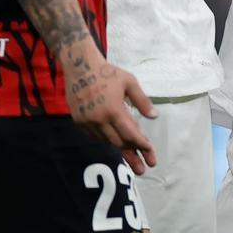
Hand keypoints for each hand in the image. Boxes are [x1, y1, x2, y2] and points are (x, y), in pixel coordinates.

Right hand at [65, 56, 157, 174]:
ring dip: (120, 147)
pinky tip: (114, 140)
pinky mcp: (79, 121)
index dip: (142, 146)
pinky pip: (95, 137)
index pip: (131, 134)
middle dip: (133, 154)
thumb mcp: (129, 82)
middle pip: (119, 142)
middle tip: (143, 166)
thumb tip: (154, 116)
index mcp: (114, 109)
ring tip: (132, 154)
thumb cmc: (107, 72)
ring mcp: (87, 121)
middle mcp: (99, 119)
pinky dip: (106, 140)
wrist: (79, 66)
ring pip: (106, 142)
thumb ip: (142, 101)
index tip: (151, 156)